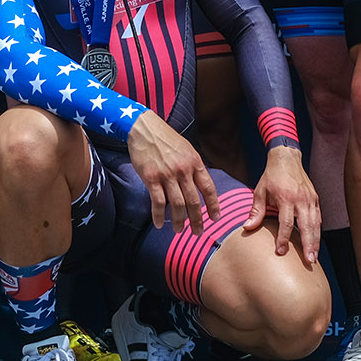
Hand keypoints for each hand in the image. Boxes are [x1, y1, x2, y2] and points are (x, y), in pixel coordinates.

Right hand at [126, 109, 218, 234]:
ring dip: (179, 221)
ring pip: (177, 204)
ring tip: (179, 230)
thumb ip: (193, 166)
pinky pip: (157, 202)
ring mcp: (167, 174)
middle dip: (197, 220)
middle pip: (194, 201)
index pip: (208, 188)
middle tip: (198, 232)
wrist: (144, 128)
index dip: (214, 205)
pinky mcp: (151, 178)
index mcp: (195, 162)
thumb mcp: (186, 149)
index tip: (216, 218)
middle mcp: (183, 170)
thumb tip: (200, 185)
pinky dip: (159, 216)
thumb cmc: (165, 138)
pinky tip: (159, 224)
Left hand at [247, 146, 320, 263]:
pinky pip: (318, 218)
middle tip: (309, 261)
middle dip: (308, 245)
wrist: (286, 158)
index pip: (286, 223)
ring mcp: (310, 199)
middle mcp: (301, 199)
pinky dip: (318, 231)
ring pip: (316, 224)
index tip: (280, 252)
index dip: (283, 239)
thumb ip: (256, 211)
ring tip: (313, 257)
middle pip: (307, 226)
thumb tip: (247, 228)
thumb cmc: (271, 176)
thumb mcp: (260, 191)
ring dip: (315, 241)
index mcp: (286, 197)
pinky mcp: (315, 199)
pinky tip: (316, 242)